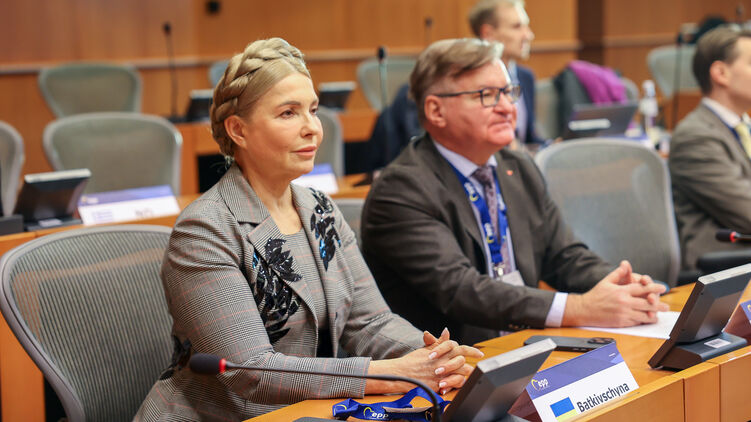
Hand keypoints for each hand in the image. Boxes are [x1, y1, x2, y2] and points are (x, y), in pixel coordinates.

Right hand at [366, 328, 482, 394]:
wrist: (401, 373)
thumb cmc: (412, 361)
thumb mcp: (427, 348)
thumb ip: (439, 342)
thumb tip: (446, 331)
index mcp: (441, 350)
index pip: (460, 348)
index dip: (472, 351)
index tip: (480, 354)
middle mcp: (443, 360)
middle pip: (463, 361)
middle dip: (470, 365)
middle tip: (475, 368)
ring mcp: (441, 372)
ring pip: (460, 374)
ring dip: (464, 376)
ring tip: (465, 377)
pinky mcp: (438, 383)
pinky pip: (453, 385)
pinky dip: (455, 385)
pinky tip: (455, 384)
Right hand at [562, 261, 668, 326]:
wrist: (584, 310)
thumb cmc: (595, 295)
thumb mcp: (606, 281)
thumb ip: (618, 273)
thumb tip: (625, 264)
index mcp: (621, 291)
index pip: (641, 288)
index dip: (653, 287)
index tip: (662, 288)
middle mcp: (624, 302)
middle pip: (646, 303)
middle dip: (658, 304)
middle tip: (667, 306)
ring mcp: (623, 313)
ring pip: (643, 315)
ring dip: (653, 315)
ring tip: (659, 315)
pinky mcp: (621, 322)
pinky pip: (636, 322)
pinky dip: (642, 321)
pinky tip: (647, 320)